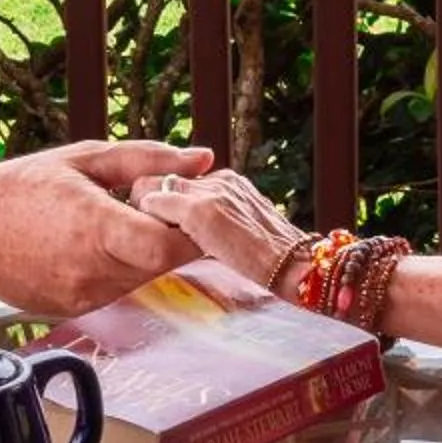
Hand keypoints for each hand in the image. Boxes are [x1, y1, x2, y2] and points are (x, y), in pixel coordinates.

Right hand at [0, 140, 213, 316]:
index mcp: (95, 228)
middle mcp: (93, 272)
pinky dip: (123, 266)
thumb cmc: (18, 189)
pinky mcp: (76, 310)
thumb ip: (146, 159)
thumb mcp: (83, 159)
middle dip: (174, 233)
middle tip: (161, 203)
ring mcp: (85, 297)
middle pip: (165, 262)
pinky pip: (119, 288)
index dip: (190, 226)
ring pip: (145, 277)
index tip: (189, 202)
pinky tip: (100, 242)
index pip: (169, 245)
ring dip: (148, 250)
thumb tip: (202, 158)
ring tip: (123, 218)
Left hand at [133, 170, 309, 296]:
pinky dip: (146, 218)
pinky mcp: (200, 211)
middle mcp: (220, 180)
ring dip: (146, 210)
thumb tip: (205, 238)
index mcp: (232, 182)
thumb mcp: (248, 231)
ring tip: (144, 234)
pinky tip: (146, 237)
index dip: (168, 202)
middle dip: (150, 201)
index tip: (161, 222)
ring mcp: (210, 193)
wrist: (296, 265)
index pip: (183, 181)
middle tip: (146, 229)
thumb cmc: (276, 260)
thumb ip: (225, 225)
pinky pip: (155, 204)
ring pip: (154, 186)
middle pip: (165, 177)